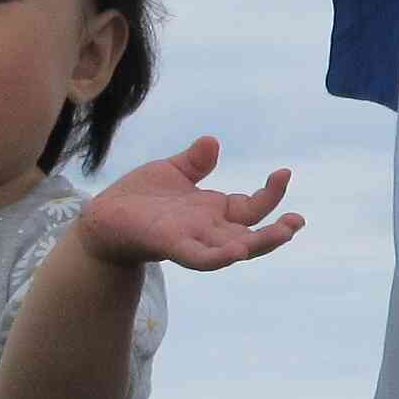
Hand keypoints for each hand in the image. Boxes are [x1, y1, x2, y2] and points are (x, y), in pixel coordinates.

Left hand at [71, 136, 303, 272]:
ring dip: (258, 245)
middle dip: (277, 232)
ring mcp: (192, 240)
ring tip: (283, 234)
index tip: (284, 173)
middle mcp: (208, 230)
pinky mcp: (170, 245)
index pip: (252, 207)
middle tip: (298, 221)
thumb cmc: (137, 199)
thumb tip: (213, 141)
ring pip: (233, 248)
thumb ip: (194, 162)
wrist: (101, 219)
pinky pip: (199, 257)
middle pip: (252, 233)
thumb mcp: (171, 172)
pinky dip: (218, 256)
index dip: (271, 193)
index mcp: (213, 211)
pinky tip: (235, 250)